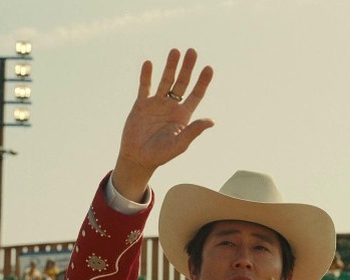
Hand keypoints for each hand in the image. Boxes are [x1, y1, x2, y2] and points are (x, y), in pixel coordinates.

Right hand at [113, 48, 213, 201]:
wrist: (138, 158)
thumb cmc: (161, 155)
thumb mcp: (180, 143)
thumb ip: (194, 131)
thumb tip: (212, 121)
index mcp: (183, 115)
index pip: (196, 94)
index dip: (203, 82)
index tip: (209, 68)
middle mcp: (171, 106)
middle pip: (182, 83)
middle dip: (187, 67)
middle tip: (192, 51)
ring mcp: (156, 104)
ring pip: (165, 80)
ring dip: (170, 66)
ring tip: (175, 51)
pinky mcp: (141, 105)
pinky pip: (144, 87)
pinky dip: (146, 75)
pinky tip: (149, 63)